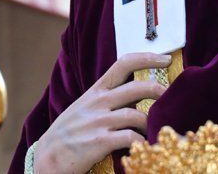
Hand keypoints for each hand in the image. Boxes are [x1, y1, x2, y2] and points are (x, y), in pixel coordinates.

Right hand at [34, 53, 170, 173]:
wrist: (46, 159)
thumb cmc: (68, 135)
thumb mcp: (83, 109)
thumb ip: (105, 101)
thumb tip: (134, 96)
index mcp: (95, 92)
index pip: (123, 64)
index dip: (147, 57)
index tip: (165, 58)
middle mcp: (98, 102)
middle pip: (137, 88)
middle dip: (160, 90)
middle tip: (172, 96)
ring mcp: (98, 122)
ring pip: (137, 115)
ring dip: (152, 123)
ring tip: (157, 131)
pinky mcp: (98, 142)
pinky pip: (130, 138)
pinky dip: (142, 143)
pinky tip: (144, 148)